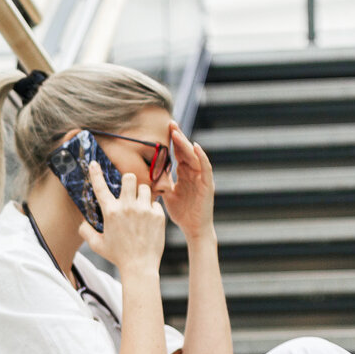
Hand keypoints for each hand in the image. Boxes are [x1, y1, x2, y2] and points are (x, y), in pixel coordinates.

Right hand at [82, 159, 164, 274]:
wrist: (139, 267)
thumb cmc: (118, 256)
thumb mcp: (97, 245)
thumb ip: (86, 231)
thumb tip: (83, 223)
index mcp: (110, 212)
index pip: (100, 187)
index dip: (95, 173)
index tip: (94, 164)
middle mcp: (127, 207)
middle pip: (129, 177)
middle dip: (128, 181)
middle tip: (129, 191)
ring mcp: (144, 210)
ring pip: (145, 188)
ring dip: (141, 195)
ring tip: (140, 207)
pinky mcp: (158, 216)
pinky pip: (156, 204)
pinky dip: (153, 210)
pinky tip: (149, 221)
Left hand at [156, 123, 215, 240]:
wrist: (194, 229)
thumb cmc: (181, 213)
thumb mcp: (168, 194)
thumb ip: (161, 182)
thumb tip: (146, 174)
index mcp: (185, 174)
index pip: (178, 153)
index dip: (172, 142)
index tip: (164, 129)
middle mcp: (194, 173)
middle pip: (187, 151)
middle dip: (179, 137)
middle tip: (171, 123)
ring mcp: (202, 178)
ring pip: (195, 156)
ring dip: (186, 144)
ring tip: (178, 133)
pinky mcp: (208, 185)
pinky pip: (206, 168)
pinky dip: (202, 157)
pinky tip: (195, 147)